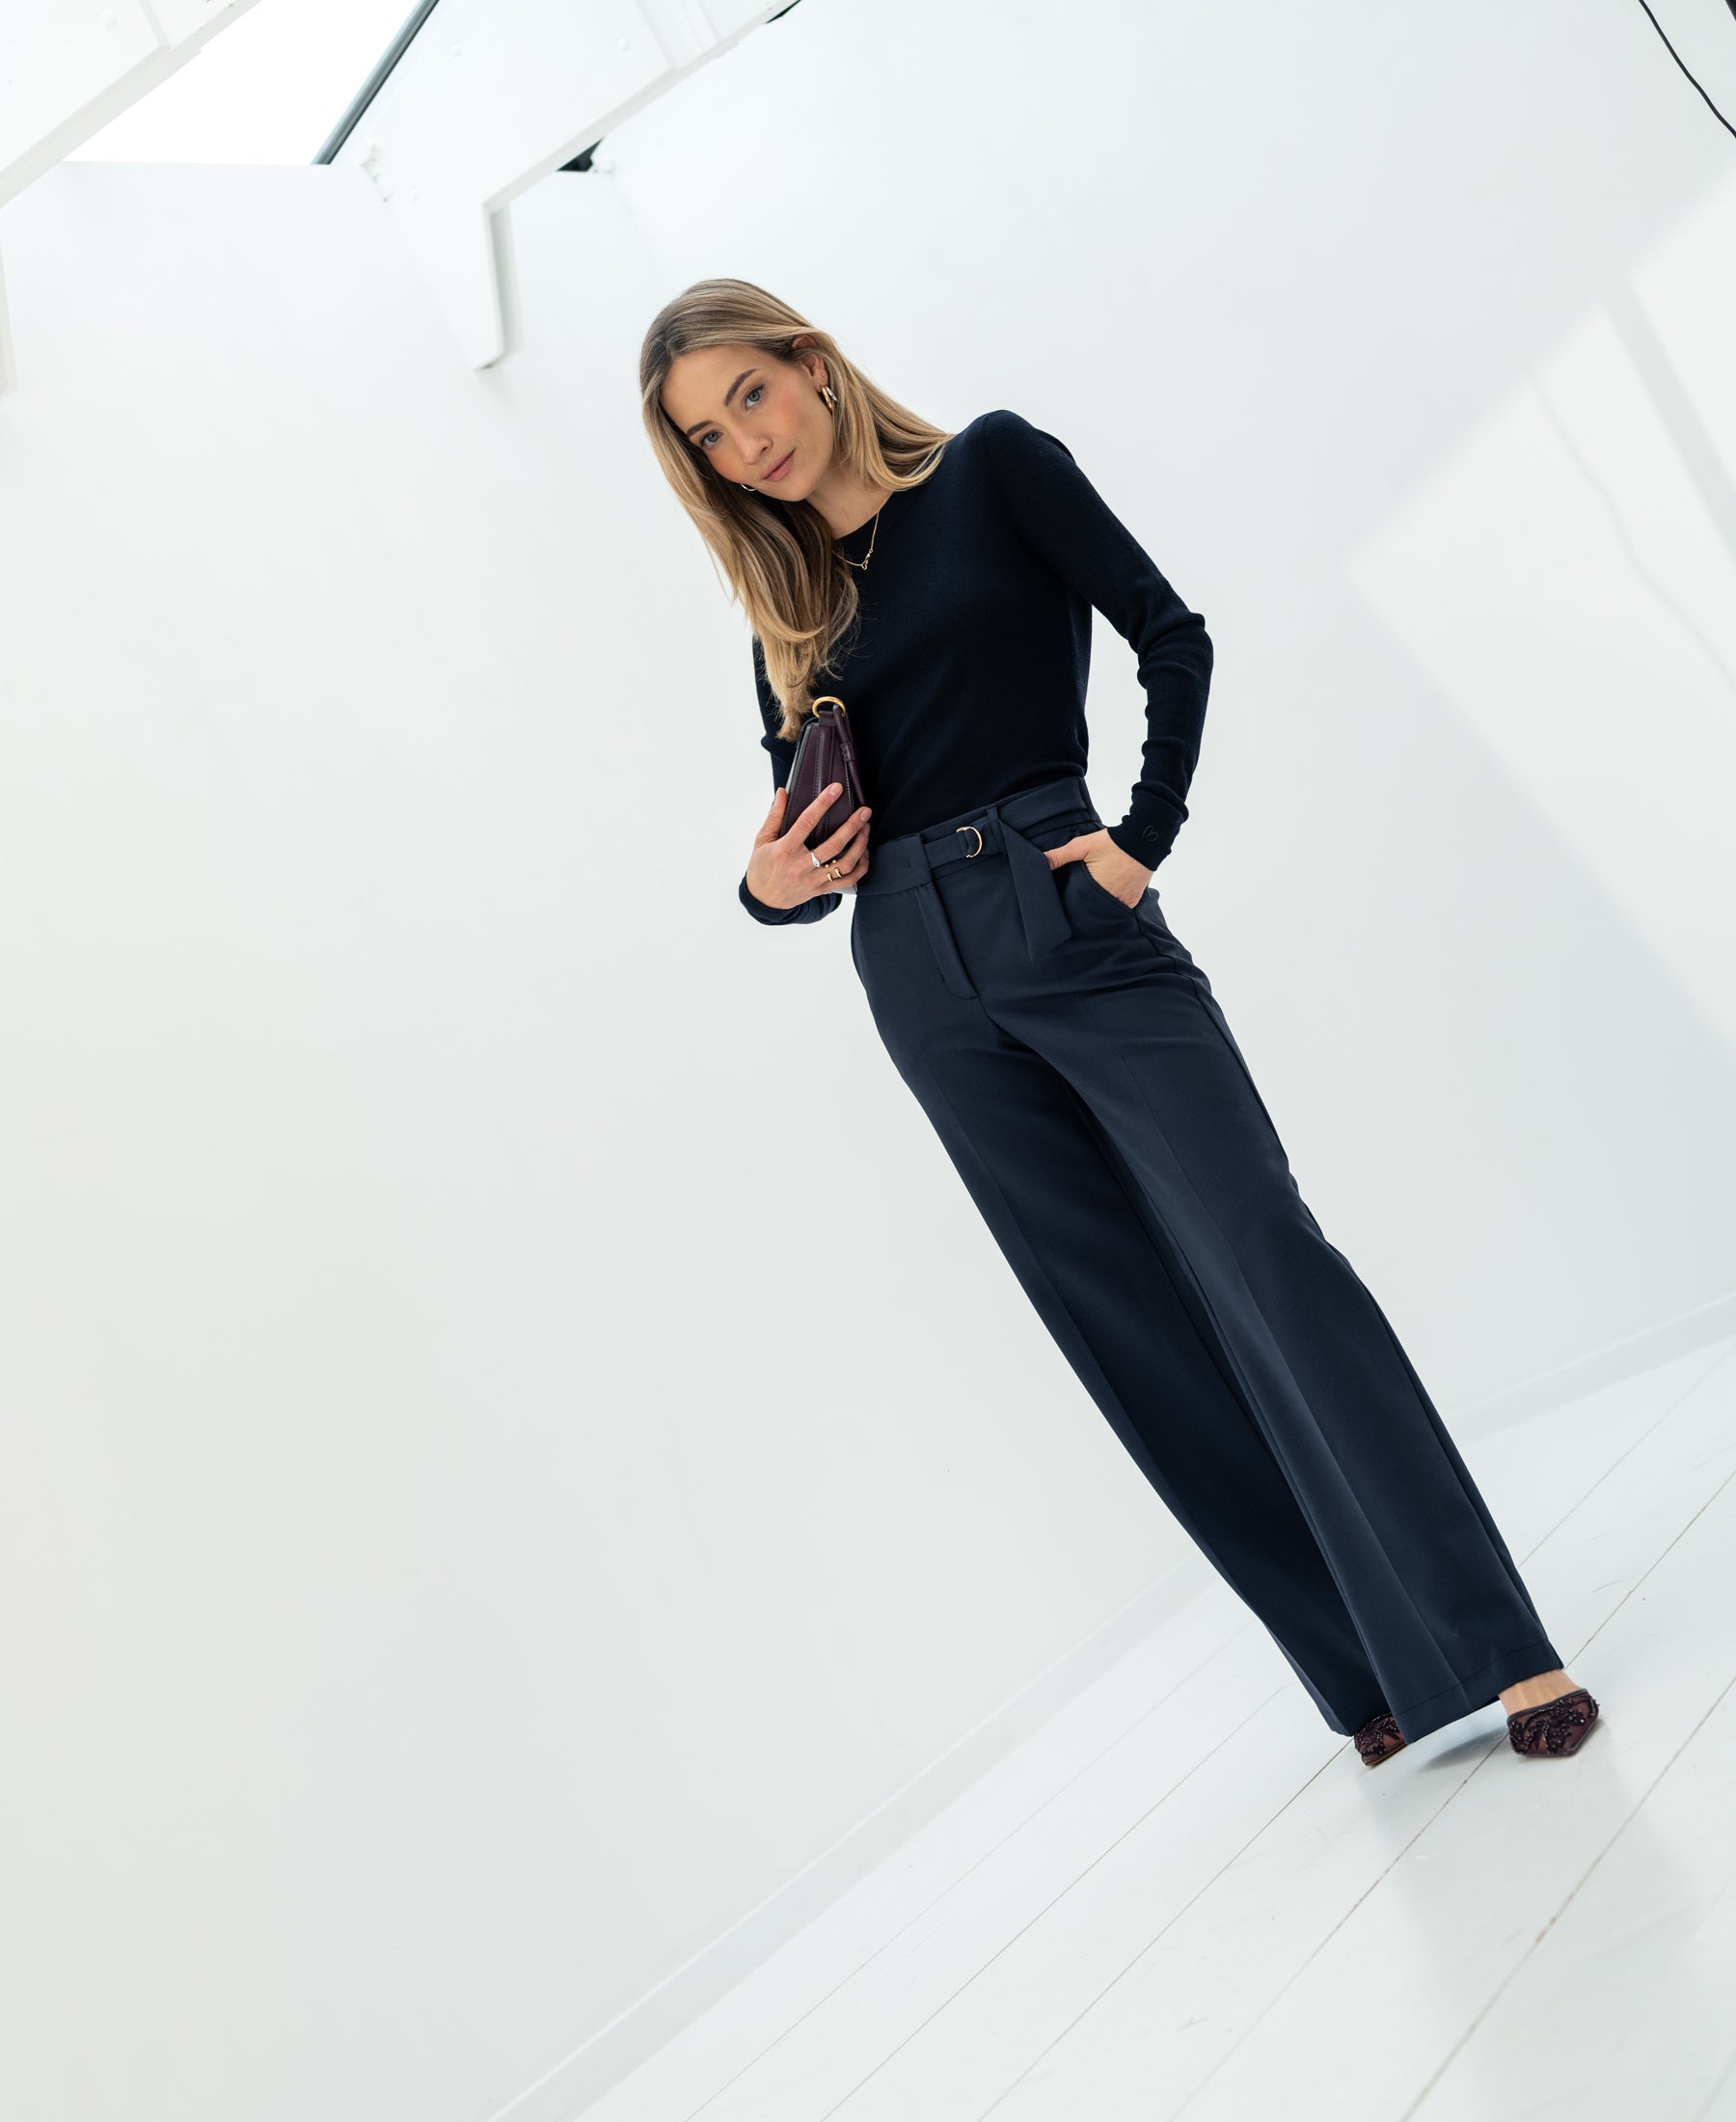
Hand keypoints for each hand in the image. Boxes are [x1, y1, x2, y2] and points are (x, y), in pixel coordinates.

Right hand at [745, 782, 872, 909]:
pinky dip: (860, 868)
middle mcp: (801, 866)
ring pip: (844, 864)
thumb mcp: (762, 840)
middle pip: (834, 845)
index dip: (823, 803)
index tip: (836, 789)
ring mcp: (812, 880)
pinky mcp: (820, 890)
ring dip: (860, 846)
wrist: (762, 900)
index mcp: (785, 850)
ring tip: (866, 829)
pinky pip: (847, 881)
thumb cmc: (761, 866)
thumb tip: (783, 792)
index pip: (806, 822)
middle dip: (853, 826)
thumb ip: (774, 815)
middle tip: (865, 812)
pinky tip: (864, 854)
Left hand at [1045, 829, 1152, 907]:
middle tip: (1078, 902)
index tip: (1067, 903)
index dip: (1072, 905)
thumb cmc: (1113, 842)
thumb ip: (1060, 855)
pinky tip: (1107, 897)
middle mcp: (1111, 900)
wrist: (1143, 839)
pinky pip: (1120, 907)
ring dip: (1099, 905)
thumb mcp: (1083, 846)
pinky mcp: (1134, 899)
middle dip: (1085, 907)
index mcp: (1096, 891)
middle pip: (1093, 910)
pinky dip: (1113, 903)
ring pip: (1106, 910)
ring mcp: (1124, 901)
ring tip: (1091, 900)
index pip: (1078, 906)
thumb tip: (1039, 860)